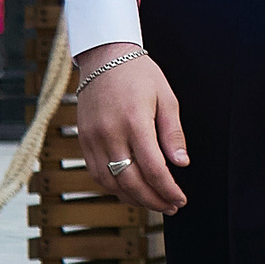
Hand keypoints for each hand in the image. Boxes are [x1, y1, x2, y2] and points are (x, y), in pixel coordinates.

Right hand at [72, 42, 187, 214]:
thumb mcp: (166, 98)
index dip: (168, 189)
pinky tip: (130, 191)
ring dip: (133, 199)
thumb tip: (181, 163)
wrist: (104, 57)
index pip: (153, 168)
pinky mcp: (83, 140)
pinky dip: (114, 188)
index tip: (181, 199)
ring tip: (154, 203)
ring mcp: (93, 138)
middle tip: (171, 207)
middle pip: (131, 181)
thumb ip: (173, 133)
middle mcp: (110, 133)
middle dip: (153, 200)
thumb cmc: (140, 75)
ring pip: (111, 183)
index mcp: (135, 122)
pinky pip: (97, 173)